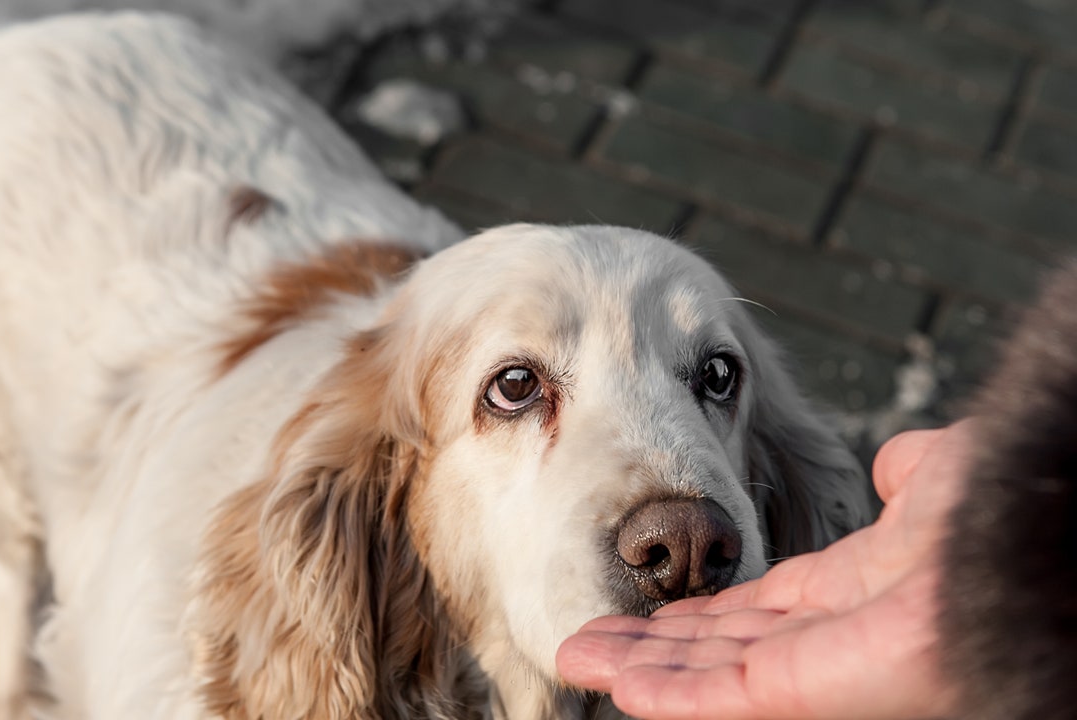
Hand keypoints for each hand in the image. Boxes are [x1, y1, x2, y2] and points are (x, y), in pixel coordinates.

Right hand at [557, 424, 973, 718]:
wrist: (1032, 535)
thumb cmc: (1007, 507)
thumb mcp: (945, 482)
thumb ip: (913, 476)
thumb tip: (895, 462)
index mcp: (858, 594)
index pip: (757, 613)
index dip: (699, 612)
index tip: (650, 605)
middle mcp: (831, 639)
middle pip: (718, 650)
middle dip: (650, 645)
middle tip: (584, 640)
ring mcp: (820, 670)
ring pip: (709, 677)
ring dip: (639, 668)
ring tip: (575, 657)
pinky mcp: (812, 690)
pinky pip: (727, 697)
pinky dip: (668, 694)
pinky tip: (615, 684)